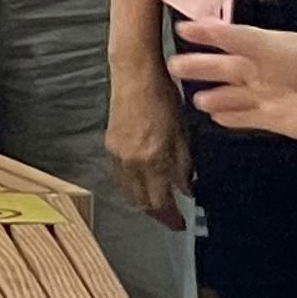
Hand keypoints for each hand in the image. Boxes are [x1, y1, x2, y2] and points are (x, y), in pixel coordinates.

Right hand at [104, 48, 188, 229]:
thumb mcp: (181, 131)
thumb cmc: (162, 95)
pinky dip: (133, 185)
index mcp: (151, 158)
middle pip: (141, 201)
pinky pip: (121, 175)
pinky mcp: (110, 144)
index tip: (181, 225)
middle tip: (172, 217)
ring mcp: (117, 153)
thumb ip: (183, 164)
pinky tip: (143, 182)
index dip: (171, 218)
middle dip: (157, 213)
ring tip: (159, 203)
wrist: (134, 72)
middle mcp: (130, 161)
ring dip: (143, 201)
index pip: (160, 201)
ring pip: (129, 190)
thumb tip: (186, 189)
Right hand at [167, 19, 296, 144]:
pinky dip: (232, 118)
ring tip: (194, 100)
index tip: (179, 31)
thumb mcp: (269, 45)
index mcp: (261, 48)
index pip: (225, 39)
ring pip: (234, 96)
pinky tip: (215, 118)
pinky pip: (247, 118)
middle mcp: (262, 70)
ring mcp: (268, 96)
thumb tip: (190, 25)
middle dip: (202, 68)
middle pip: (225, 69)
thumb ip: (230, 37)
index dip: (204, 35)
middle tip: (174, 67)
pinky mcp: (275, 120)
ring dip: (215, 96)